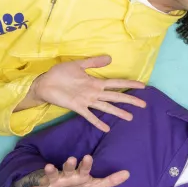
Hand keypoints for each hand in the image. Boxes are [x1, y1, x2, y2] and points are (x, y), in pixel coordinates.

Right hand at [15, 155, 129, 186]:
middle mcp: (66, 175)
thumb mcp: (95, 186)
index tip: (89, 156)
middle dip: (69, 164)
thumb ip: (110, 181)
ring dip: (49, 171)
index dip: (87, 163)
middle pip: (68, 169)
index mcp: (79, 175)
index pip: (85, 168)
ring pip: (52, 176)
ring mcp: (55, 182)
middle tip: (71, 158)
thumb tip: (128, 174)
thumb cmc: (78, 186)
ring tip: (47, 166)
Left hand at [29, 56, 146, 131]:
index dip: (129, 84)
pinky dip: (98, 122)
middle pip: (115, 96)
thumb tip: (110, 58)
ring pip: (106, 106)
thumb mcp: (78, 64)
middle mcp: (94, 92)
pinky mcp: (77, 107)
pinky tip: (107, 128)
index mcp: (95, 82)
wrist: (44, 83)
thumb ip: (93, 62)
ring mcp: (87, 100)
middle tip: (143, 105)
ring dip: (118, 112)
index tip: (142, 86)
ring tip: (130, 118)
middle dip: (129, 100)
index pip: (116, 83)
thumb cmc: (60, 74)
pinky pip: (89, 115)